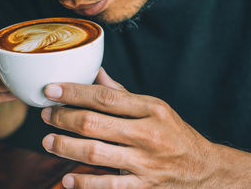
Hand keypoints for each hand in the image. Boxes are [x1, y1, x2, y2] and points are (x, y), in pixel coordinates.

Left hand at [39, 68, 217, 187]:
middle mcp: (148, 133)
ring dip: (65, 147)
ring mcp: (146, 162)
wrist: (204, 169)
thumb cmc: (175, 133)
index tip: (51, 90)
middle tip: (45, 115)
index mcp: (152, 108)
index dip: (74, 92)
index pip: (105, 97)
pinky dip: (84, 183)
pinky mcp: (144, 187)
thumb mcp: (156, 107)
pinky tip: (66, 180)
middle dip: (63, 118)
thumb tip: (95, 73)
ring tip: (48, 142)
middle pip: (94, 123)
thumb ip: (123, 93)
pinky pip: (108, 186)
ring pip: (95, 153)